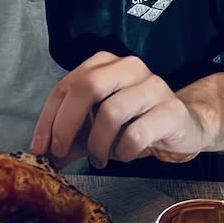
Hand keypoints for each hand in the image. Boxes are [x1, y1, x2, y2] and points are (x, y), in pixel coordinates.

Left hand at [30, 52, 208, 168]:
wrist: (184, 125)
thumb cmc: (135, 122)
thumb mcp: (96, 126)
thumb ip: (70, 136)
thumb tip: (42, 154)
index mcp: (105, 64)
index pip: (66, 86)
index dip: (48, 118)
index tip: (39, 146)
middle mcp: (128, 67)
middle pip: (87, 87)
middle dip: (66, 125)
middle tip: (60, 152)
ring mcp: (152, 86)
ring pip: (112, 112)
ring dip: (97, 143)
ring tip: (98, 158)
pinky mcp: (171, 110)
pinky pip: (137, 132)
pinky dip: (124, 150)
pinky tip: (124, 154)